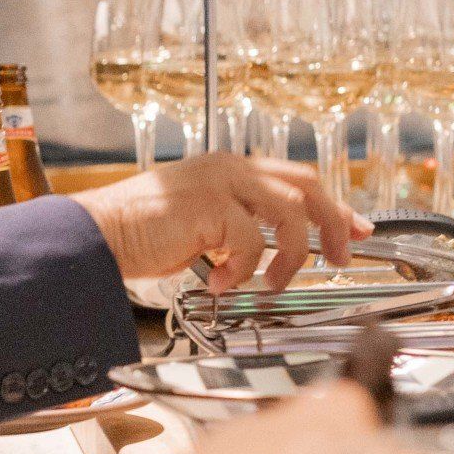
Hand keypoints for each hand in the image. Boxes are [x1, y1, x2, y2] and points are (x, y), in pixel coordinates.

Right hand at [74, 152, 365, 294]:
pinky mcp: (210, 205)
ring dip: (289, 257)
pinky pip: (251, 242)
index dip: (333, 206)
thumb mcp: (201, 229)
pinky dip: (241, 271)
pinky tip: (217, 283)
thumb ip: (236, 230)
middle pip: (307, 186)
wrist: (97, 235)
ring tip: (269, 285)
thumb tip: (269, 255)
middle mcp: (230, 169)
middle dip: (334, 224)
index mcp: (230, 170)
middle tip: (341, 258)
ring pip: (290, 213)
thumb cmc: (138, 235)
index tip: (357, 229)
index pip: (296, 180)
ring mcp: (221, 183)